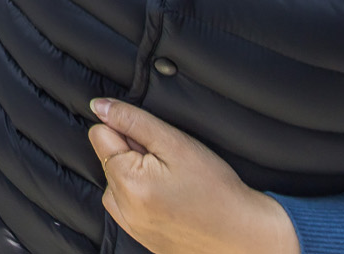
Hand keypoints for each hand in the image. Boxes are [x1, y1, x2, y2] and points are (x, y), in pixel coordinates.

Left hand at [88, 99, 299, 253]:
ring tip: (174, 183)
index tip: (154, 143)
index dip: (128, 130)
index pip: (100, 134)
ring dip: (137, 174)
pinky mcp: (139, 234)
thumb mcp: (176, 143)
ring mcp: (129, 225)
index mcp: (126, 183)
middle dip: (134, 153)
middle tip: (170, 165)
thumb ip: (132, 120)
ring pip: (117, 179)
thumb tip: (99, 106)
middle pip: (109, 157)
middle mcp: (121, 208)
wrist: (244, 236)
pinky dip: (143, 194)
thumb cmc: (216, 189)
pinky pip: (127, 202)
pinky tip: (172, 198)